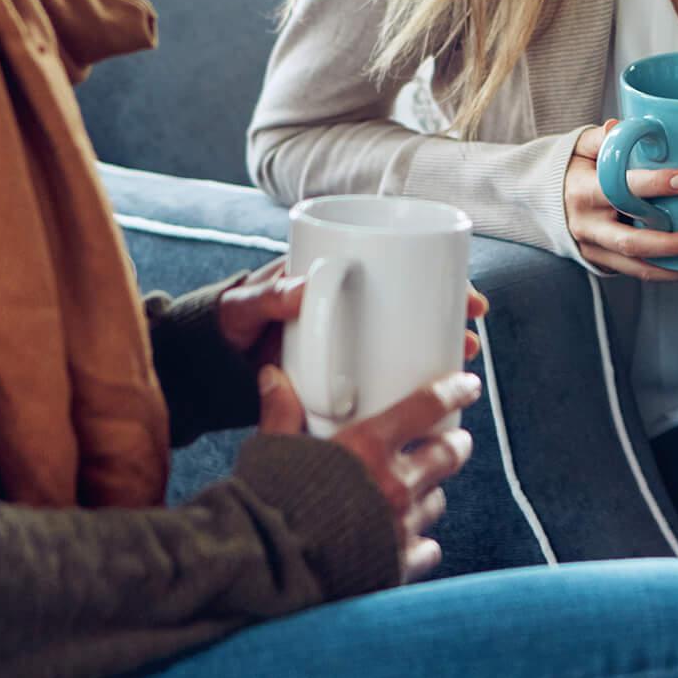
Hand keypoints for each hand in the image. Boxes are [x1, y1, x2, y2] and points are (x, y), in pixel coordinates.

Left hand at [219, 261, 487, 366]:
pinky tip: (433, 406)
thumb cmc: (226, 326)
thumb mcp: (245, 307)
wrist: (204, 368)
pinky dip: (410, 389)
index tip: (466, 297)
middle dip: (452, 321)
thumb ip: (268, 296)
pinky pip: (386, 377)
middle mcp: (352, 309)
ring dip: (439, 355)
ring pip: (408, 344)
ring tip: (459, 368)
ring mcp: (350, 343)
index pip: (403, 271)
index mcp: (335, 278)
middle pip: (417, 309)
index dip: (443, 281)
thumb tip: (305, 286)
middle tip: (472, 337)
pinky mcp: (342, 377)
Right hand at [256, 365, 480, 582]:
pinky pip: (427, 548)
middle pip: (448, 454)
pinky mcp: (399, 564)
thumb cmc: (268, 509)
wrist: (268, 572)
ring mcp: (401, 527)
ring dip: (431, 491)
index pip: (427, 407)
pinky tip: (406, 539)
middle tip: (452, 440)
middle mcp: (394, 484)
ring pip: (437, 500)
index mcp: (367, 447)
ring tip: (420, 489)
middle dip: (454, 444)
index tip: (466, 387)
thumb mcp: (272, 452)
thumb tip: (274, 378)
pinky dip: (420, 542)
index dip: (453, 392)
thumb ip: (281, 413)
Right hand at [565, 124, 677, 281]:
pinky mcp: (602, 263)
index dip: (653, 185)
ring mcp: (594, 248)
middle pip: (631, 240)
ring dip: (675, 264)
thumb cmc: (575, 167)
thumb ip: (603, 137)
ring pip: (637, 264)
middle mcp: (587, 225)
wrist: (544, 201)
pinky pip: (637, 272)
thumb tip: (619, 126)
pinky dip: (669, 273)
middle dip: (671, 242)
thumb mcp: (582, 147)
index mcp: (582, 191)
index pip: (619, 189)